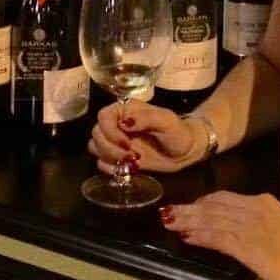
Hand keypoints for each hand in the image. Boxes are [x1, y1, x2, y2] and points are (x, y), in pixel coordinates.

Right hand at [88, 101, 204, 173]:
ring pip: (95, 148)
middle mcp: (117, 124)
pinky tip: (128, 169)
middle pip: (96, 134)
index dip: (109, 131)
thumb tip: (124, 122)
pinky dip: (111, 168)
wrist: (185, 151)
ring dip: (110, 158)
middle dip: (112, 148)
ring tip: (131, 162)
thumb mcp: (166, 121)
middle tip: (132, 156)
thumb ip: (146, 118)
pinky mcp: (118, 157)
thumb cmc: (177, 131)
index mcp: (127, 109)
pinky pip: (101, 163)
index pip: (103, 116)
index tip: (126, 142)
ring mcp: (116, 141)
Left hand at [159, 191, 279, 279]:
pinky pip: (217, 237)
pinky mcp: (247, 245)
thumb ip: (265, 221)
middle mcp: (254, 208)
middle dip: (190, 209)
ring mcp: (249, 226)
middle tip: (169, 212)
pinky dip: (199, 235)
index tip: (191, 207)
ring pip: (211, 219)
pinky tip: (186, 237)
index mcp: (264, 202)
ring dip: (188, 221)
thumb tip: (249, 227)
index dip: (204, 202)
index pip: (226, 197)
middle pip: (214, 205)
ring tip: (169, 222)